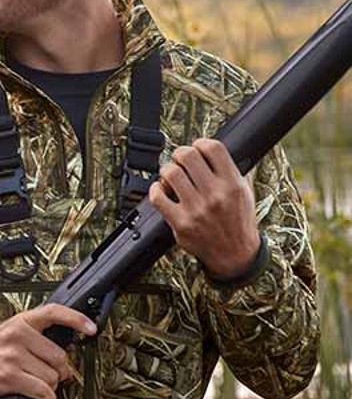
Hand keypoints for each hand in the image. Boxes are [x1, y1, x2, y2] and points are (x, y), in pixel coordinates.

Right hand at [0, 304, 95, 398]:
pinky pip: (42, 391)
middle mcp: (18, 335)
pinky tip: (38, 396)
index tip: (91, 329)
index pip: (54, 313)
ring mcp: (13, 356)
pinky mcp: (8, 377)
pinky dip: (45, 398)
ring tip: (37, 384)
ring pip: (52, 377)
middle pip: (59, 357)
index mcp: (21, 322)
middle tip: (53, 375)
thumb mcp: (8, 333)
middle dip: (60, 371)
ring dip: (50, 387)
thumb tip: (62, 356)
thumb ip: (33, 337)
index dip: (77, 319)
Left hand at [148, 139, 260, 278]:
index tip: (196, 147)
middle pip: (188, 156)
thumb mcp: (244, 192)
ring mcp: (196, 209)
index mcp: (233, 184)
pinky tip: (160, 190)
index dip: (201, 143)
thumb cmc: (237, 222)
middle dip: (180, 154)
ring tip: (170, 176)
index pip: (214, 148)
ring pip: (171, 173)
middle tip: (179, 160)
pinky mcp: (181, 223)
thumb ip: (228, 171)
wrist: (235, 255)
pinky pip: (158, 198)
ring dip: (166, 171)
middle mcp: (215, 195)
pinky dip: (155, 190)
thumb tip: (208, 150)